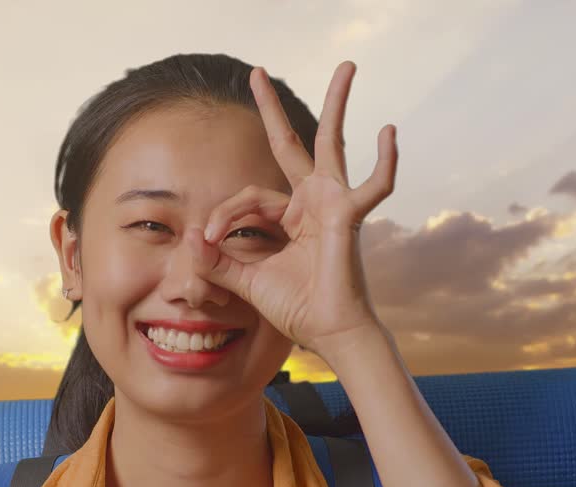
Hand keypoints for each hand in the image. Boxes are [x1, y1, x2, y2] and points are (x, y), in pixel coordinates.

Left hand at [194, 61, 397, 358]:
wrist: (327, 331)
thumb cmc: (296, 307)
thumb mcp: (246, 280)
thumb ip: (217, 262)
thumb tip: (187, 241)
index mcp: (289, 214)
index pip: (247, 197)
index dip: (223, 216)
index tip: (207, 241)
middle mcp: (312, 200)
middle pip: (291, 143)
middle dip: (272, 109)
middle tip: (256, 72)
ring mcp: (333, 203)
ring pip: (332, 142)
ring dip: (338, 103)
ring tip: (347, 67)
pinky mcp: (349, 216)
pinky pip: (373, 185)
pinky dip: (384, 161)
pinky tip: (388, 132)